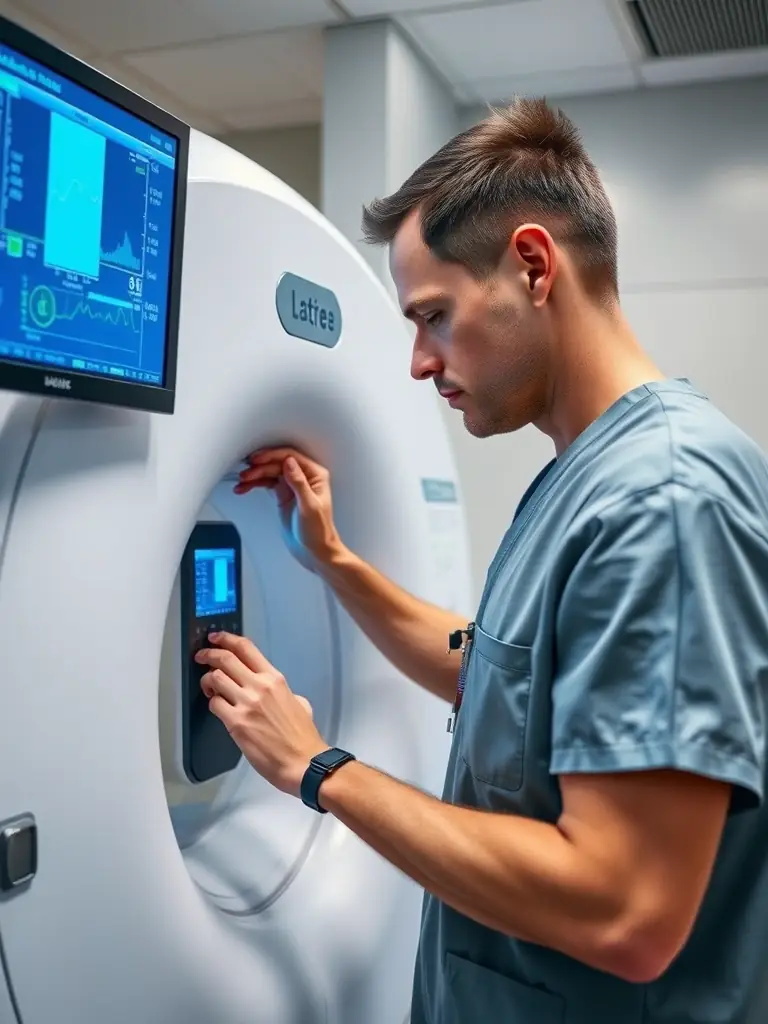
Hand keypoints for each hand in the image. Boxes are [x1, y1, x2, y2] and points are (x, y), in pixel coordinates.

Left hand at [195, 632, 328, 796]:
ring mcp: (246, 704)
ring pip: (214, 678)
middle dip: (208, 655)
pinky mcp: (236, 723)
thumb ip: (283, 692)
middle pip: (224, 658)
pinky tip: (218, 708)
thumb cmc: (302, 737)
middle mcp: (259, 686)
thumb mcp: (299, 703)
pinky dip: (212, 703)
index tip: (215, 637)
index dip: (226, 638)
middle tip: (202, 657)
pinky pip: (214, 704)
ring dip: (207, 681)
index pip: (245, 648)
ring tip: (209, 688)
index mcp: (274, 679)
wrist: (303, 761)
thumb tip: (273, 693)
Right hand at [234, 447, 342, 570]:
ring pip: (270, 473)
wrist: (314, 550)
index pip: (291, 458)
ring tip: (242, 481)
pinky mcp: (283, 495)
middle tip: (246, 473)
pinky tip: (244, 488)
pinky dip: (254, 485)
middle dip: (260, 467)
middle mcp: (304, 478)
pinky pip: (266, 484)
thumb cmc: (319, 531)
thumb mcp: (309, 506)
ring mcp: (292, 486)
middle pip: (277, 464)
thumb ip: (298, 483)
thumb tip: (289, 462)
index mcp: (315, 476)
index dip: (273, 456)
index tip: (258, 460)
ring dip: (255, 475)